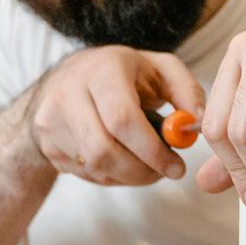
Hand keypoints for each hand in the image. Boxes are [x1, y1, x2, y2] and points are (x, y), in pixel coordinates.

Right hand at [25, 47, 207, 187]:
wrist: (64, 81)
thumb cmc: (122, 74)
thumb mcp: (157, 68)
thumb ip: (185, 90)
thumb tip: (197, 123)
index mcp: (101, 69)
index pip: (122, 119)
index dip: (152, 150)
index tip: (177, 165)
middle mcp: (68, 93)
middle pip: (103, 150)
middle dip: (142, 170)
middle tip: (167, 172)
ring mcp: (51, 121)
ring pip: (95, 167)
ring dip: (131, 175)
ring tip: (148, 165)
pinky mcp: (48, 145)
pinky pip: (86, 173)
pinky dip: (114, 176)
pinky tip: (124, 161)